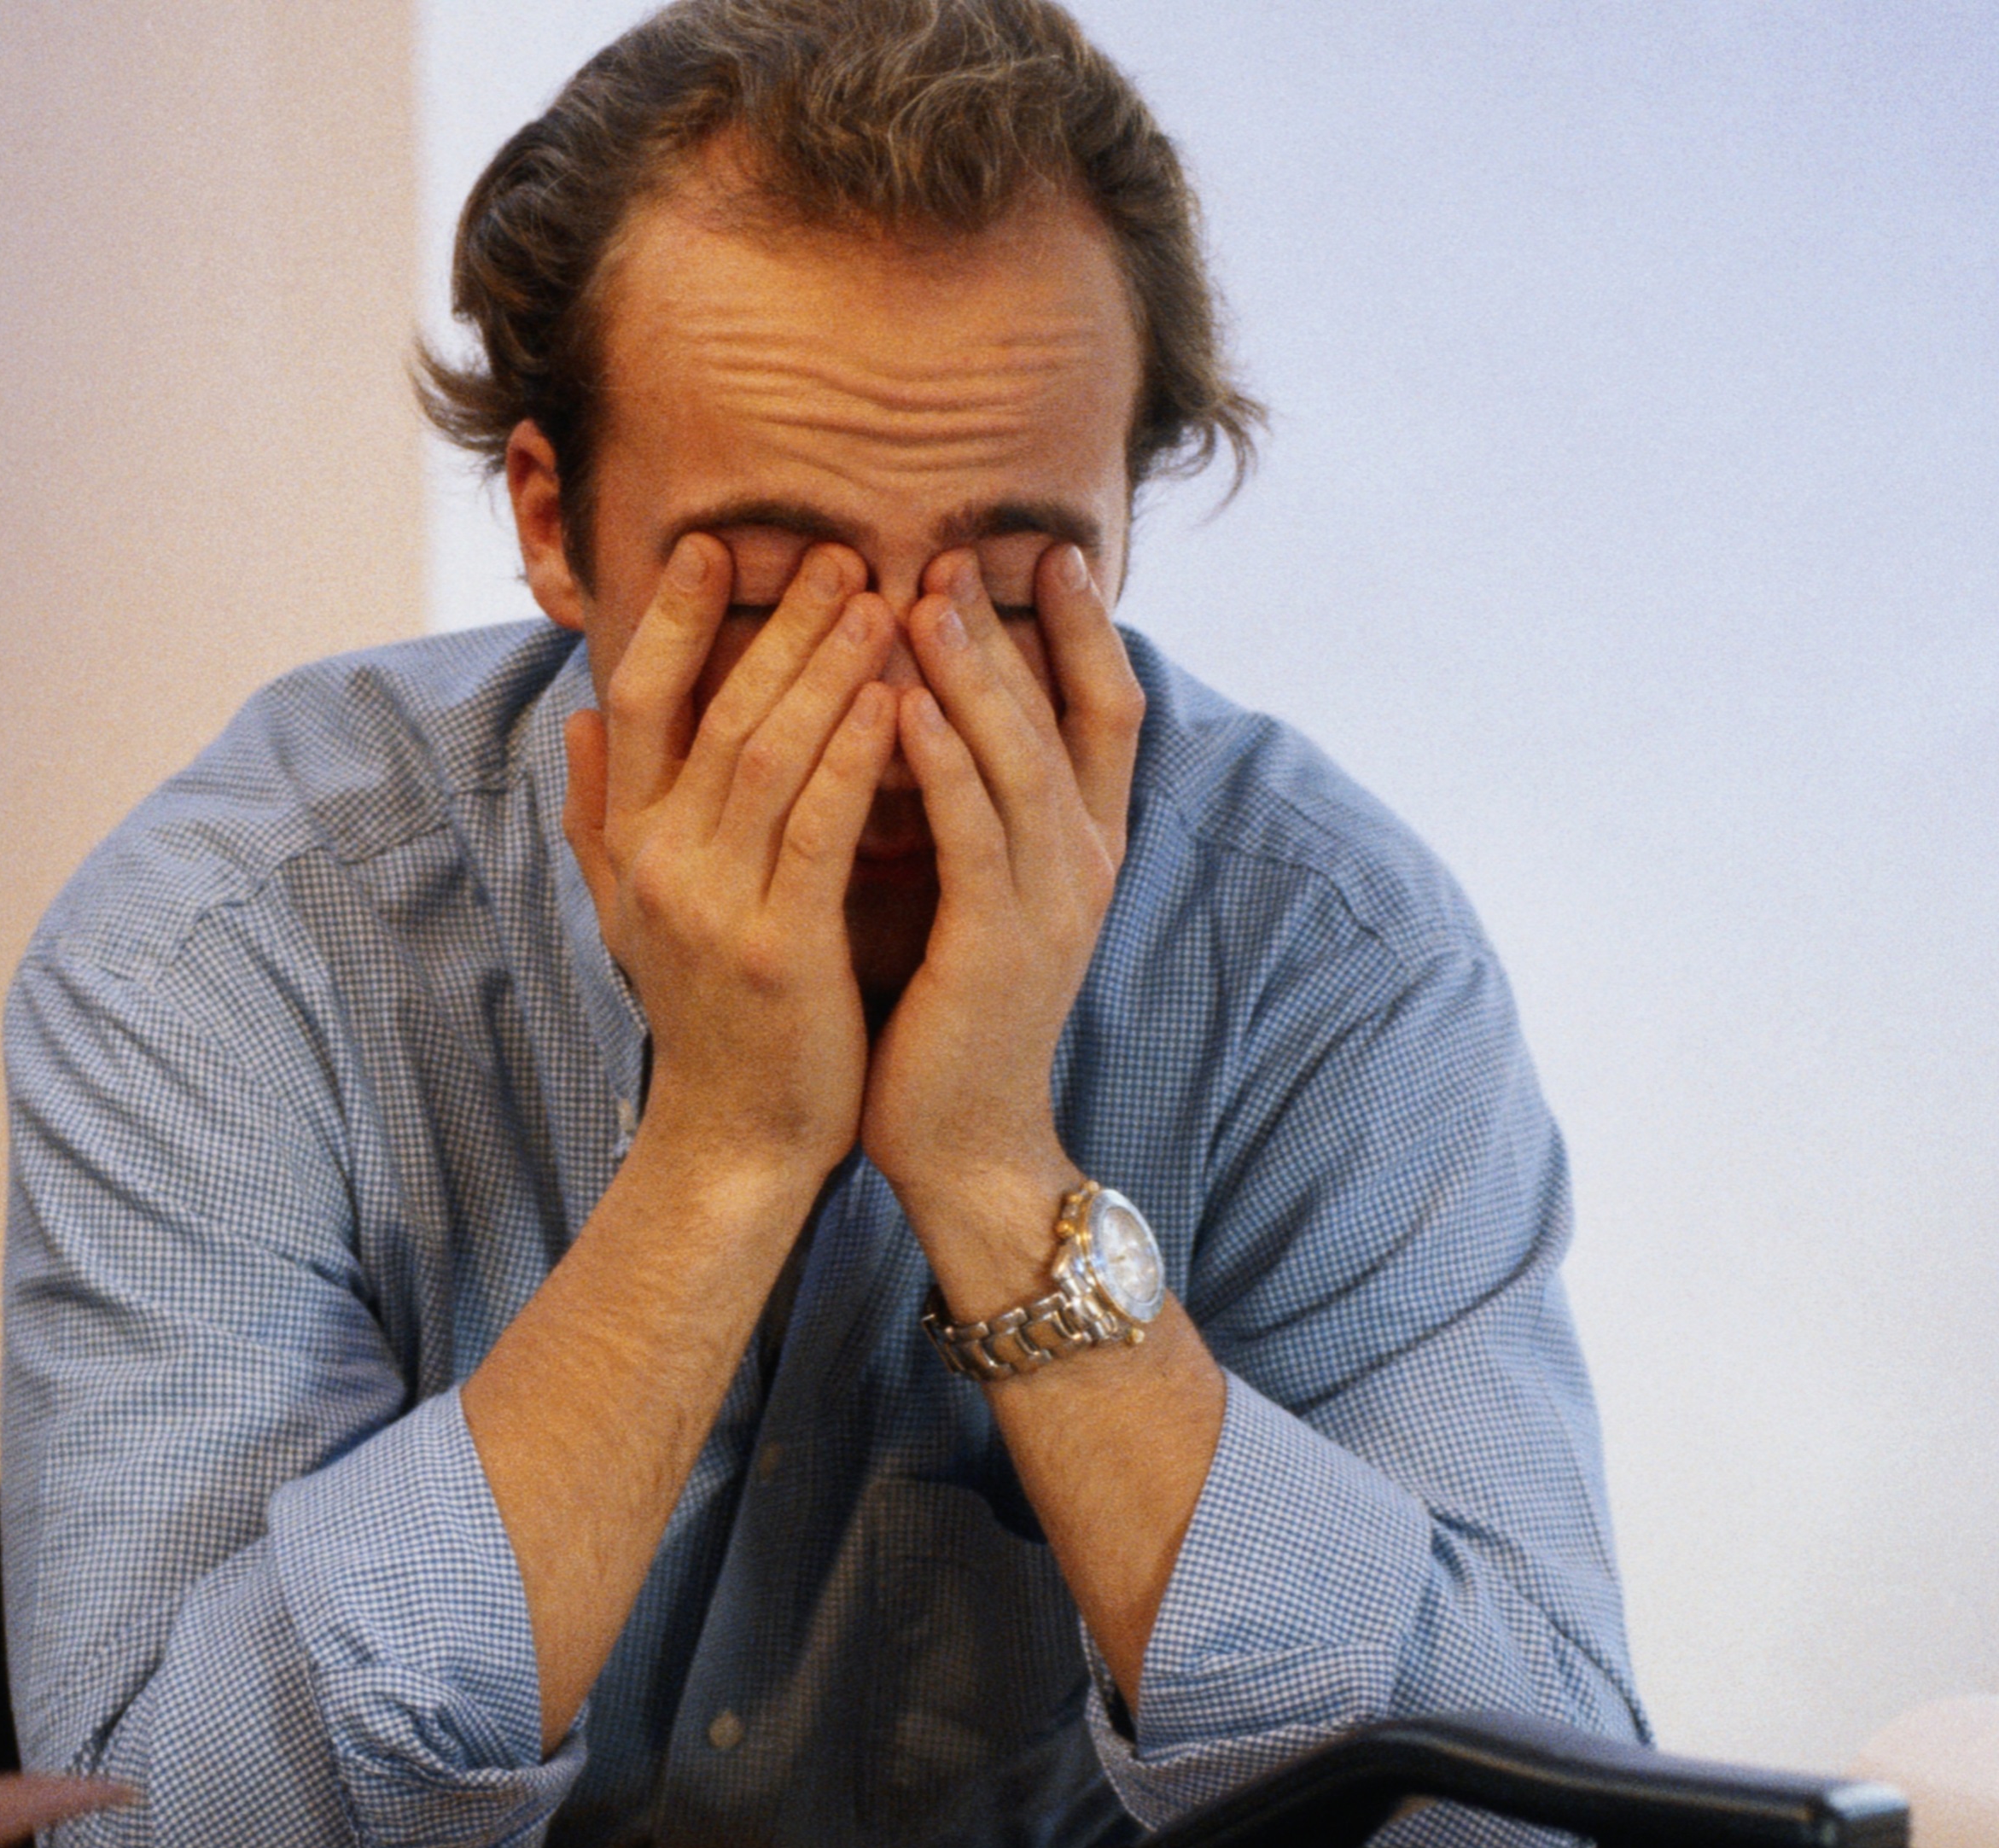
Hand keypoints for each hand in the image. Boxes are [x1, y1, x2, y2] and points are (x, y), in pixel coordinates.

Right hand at [563, 533, 904, 1190]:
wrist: (735, 1140)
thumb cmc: (707, 1018)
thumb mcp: (631, 913)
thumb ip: (601, 816)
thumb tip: (578, 720)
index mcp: (629, 847)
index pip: (639, 703)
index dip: (668, 618)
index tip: (711, 546)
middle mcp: (659, 867)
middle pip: (718, 713)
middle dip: (778, 625)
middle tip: (836, 551)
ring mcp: (714, 908)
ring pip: (771, 755)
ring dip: (829, 670)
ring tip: (882, 600)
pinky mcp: (781, 949)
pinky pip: (822, 828)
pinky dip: (858, 756)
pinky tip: (900, 699)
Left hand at [862, 540, 1144, 1283]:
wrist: (962, 1145)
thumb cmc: (946, 1017)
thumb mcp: (967, 894)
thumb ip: (963, 808)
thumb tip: (922, 713)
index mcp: (1080, 845)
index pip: (1101, 708)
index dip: (1081, 629)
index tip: (1047, 553)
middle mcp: (1083, 861)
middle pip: (1062, 711)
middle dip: (1008, 628)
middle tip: (952, 550)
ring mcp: (1049, 902)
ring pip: (1019, 758)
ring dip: (972, 674)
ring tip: (923, 596)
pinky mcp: (998, 944)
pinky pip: (972, 833)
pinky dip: (938, 763)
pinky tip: (897, 704)